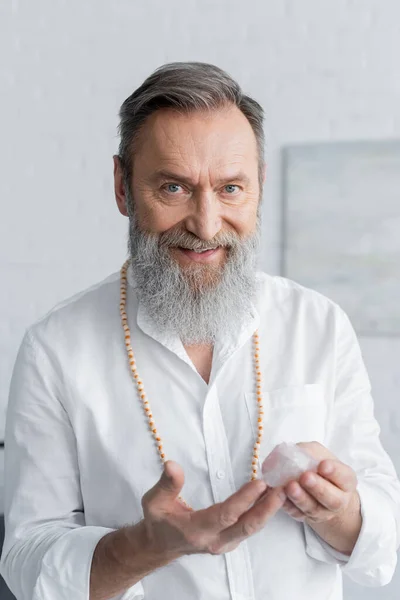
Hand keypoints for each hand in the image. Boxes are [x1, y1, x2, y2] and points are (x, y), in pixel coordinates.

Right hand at [141, 461, 285, 556]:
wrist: (159, 545)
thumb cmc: (158, 521)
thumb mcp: (153, 501)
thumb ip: (166, 484)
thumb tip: (173, 465)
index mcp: (196, 531)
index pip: (225, 515)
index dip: (244, 500)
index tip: (260, 483)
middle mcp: (213, 541)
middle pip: (246, 526)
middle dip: (266, 508)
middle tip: (282, 489)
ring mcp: (223, 544)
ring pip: (250, 529)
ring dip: (268, 511)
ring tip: (283, 490)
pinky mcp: (228, 542)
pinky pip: (248, 528)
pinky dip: (262, 514)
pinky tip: (270, 498)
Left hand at [281, 442, 358, 524]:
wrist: (317, 488)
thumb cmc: (318, 467)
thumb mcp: (318, 453)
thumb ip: (309, 451)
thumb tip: (292, 453)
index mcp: (346, 481)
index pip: (344, 477)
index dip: (334, 472)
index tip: (323, 465)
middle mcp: (338, 500)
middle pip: (332, 499)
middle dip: (318, 488)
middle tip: (306, 477)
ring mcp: (322, 511)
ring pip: (313, 509)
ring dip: (301, 498)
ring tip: (291, 486)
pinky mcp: (306, 517)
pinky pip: (297, 514)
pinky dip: (288, 505)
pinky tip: (281, 496)